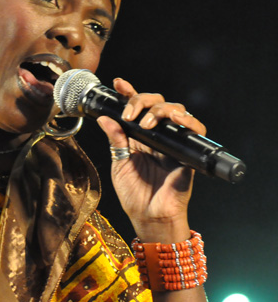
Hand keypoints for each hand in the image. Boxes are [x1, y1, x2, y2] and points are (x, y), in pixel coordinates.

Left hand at [96, 78, 207, 242]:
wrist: (149, 217)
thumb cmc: (134, 195)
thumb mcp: (119, 164)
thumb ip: (116, 140)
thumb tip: (105, 118)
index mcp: (138, 137)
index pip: (136, 109)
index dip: (129, 93)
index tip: (119, 83)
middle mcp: (157, 137)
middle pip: (157, 103)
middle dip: (143, 100)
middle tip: (130, 114)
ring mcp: (173, 143)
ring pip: (177, 111)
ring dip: (161, 109)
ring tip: (147, 121)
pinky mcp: (188, 153)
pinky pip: (196, 131)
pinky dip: (189, 121)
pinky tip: (177, 120)